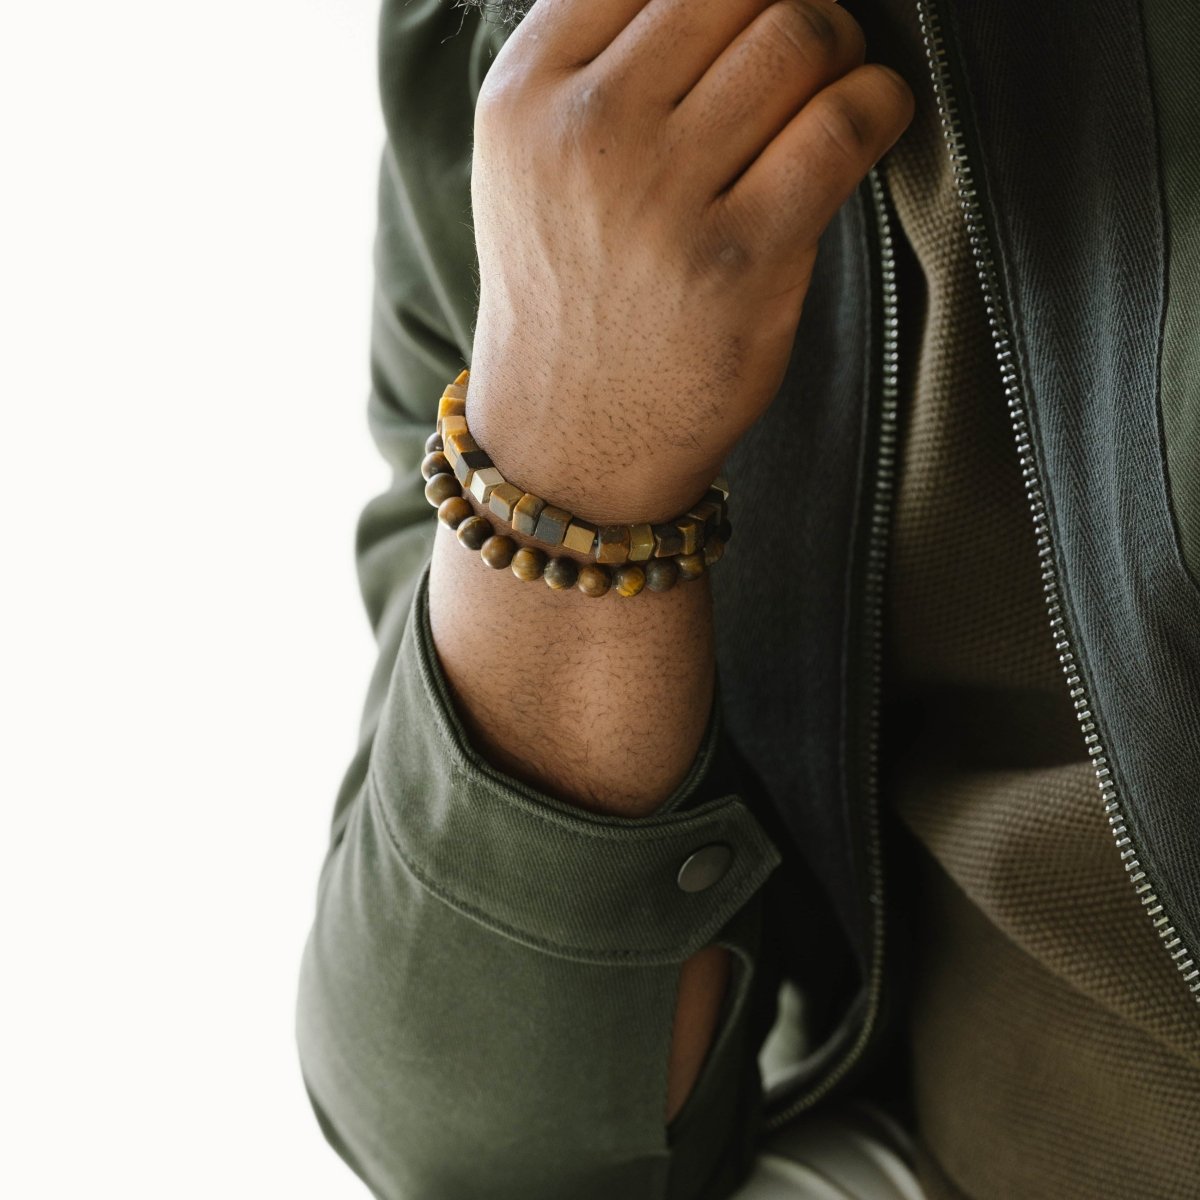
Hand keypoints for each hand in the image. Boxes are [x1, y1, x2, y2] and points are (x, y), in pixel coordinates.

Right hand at [468, 0, 912, 521]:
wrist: (566, 443)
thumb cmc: (566, 296)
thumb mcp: (530, 163)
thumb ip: (597, 61)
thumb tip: (723, 0)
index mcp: (526, 96)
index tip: (748, 13)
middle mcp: (587, 134)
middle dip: (790, 1)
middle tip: (803, 47)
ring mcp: (663, 199)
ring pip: (800, 33)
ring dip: (841, 48)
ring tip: (832, 87)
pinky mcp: (740, 261)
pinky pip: (844, 122)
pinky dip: (879, 104)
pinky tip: (869, 123)